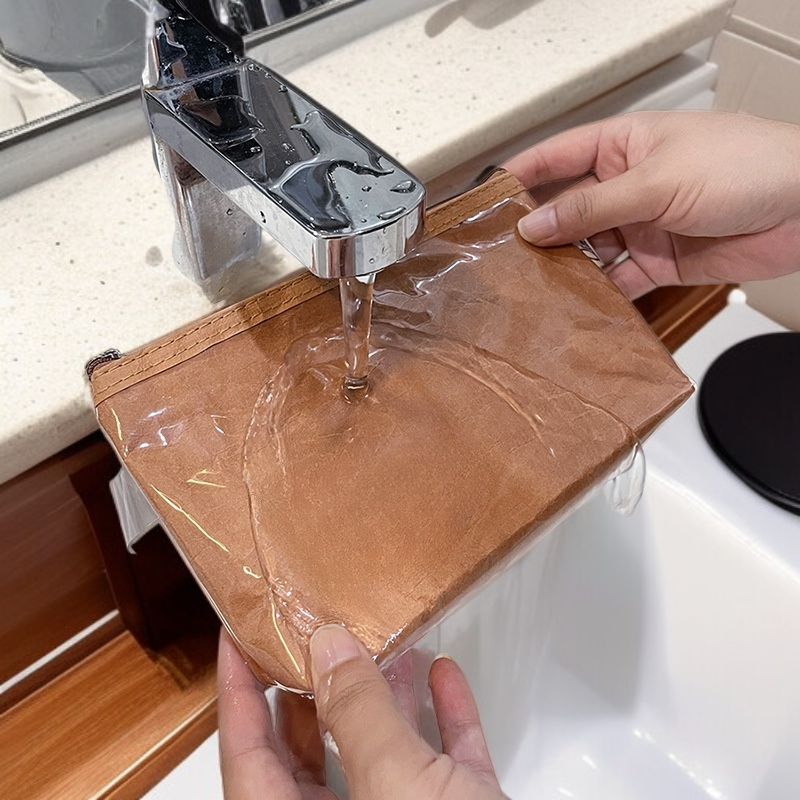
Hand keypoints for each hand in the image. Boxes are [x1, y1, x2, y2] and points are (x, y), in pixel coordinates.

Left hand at [218, 626, 506, 799]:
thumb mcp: (397, 785)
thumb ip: (356, 713)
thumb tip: (325, 646)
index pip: (246, 756)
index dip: (237, 692)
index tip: (236, 636)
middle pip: (309, 755)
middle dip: (317, 686)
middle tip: (315, 632)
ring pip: (379, 756)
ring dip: (386, 696)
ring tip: (384, 640)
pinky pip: (439, 767)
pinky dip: (442, 722)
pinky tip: (445, 676)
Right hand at [504, 111, 799, 297]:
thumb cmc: (746, 165)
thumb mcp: (656, 181)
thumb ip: (592, 208)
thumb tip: (536, 224)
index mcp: (623, 146)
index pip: (557, 157)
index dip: (520, 176)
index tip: (486, 200)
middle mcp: (627, 185)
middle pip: (567, 210)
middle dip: (537, 233)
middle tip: (501, 258)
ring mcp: (641, 225)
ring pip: (587, 250)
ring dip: (564, 268)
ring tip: (532, 287)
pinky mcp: (658, 261)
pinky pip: (617, 282)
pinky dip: (599, 296)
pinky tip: (577, 306)